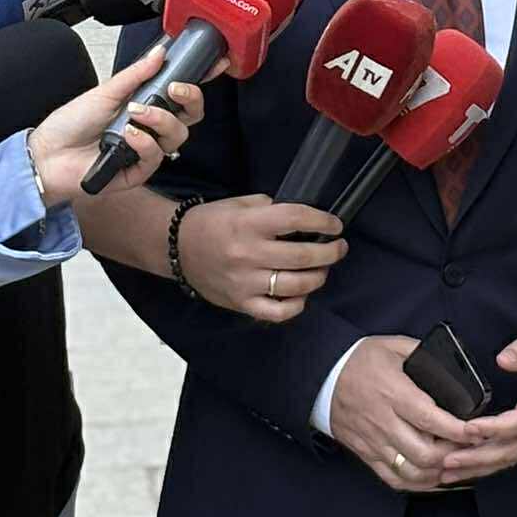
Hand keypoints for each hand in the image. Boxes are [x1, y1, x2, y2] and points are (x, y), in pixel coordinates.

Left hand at [26, 48, 204, 201]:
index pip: (179, 94)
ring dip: (160, 120)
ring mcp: (144, 150)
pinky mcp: (137, 172)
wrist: (47, 154)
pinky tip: (127, 135)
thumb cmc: (69, 124)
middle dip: (190, 99)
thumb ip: (136, 74)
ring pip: (177, 135)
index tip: (215, 63)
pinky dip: (144, 142)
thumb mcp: (105, 91)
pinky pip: (156, 156)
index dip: (199, 81)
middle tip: (174, 89)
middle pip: (190, 116)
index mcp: (143, 105)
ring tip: (136, 113)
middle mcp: (148, 127)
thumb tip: (160, 52)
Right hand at [176, 194, 346, 321]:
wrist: (177, 247)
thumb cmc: (212, 222)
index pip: (296, 219)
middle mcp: (248, 254)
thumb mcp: (241, 204)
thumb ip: (271, 209)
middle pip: (302, 255)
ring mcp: (245, 282)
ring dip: (318, 276)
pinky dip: (296, 305)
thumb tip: (304, 220)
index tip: (335, 224)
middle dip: (330, 251)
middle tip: (339, 247)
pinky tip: (301, 294)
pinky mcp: (241, 303)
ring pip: (295, 285)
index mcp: (249, 224)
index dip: (322, 221)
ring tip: (323, 269)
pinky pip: (277, 312)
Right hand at [329, 335, 472, 491]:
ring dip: (438, 472)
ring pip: (412, 472)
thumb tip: (451, 363)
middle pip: (425, 454)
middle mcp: (385, 422)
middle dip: (454, 454)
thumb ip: (423, 354)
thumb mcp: (394, 346)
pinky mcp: (367, 455)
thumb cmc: (360, 360)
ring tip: (454, 462)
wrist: (322, 376)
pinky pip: (394, 479)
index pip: (432, 420)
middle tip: (468, 446)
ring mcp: (375, 443)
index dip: (459, 430)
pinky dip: (418, 483)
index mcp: (394, 394)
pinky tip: (433, 476)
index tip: (478, 430)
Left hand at [440, 320, 516, 483]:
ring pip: (512, 456)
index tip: (470, 428)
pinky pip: (513, 453)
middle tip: (448, 460)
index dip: (496, 428)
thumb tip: (503, 360)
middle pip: (514, 447)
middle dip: (480, 457)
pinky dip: (489, 464)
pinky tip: (467, 468)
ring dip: (480, 466)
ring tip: (449, 471)